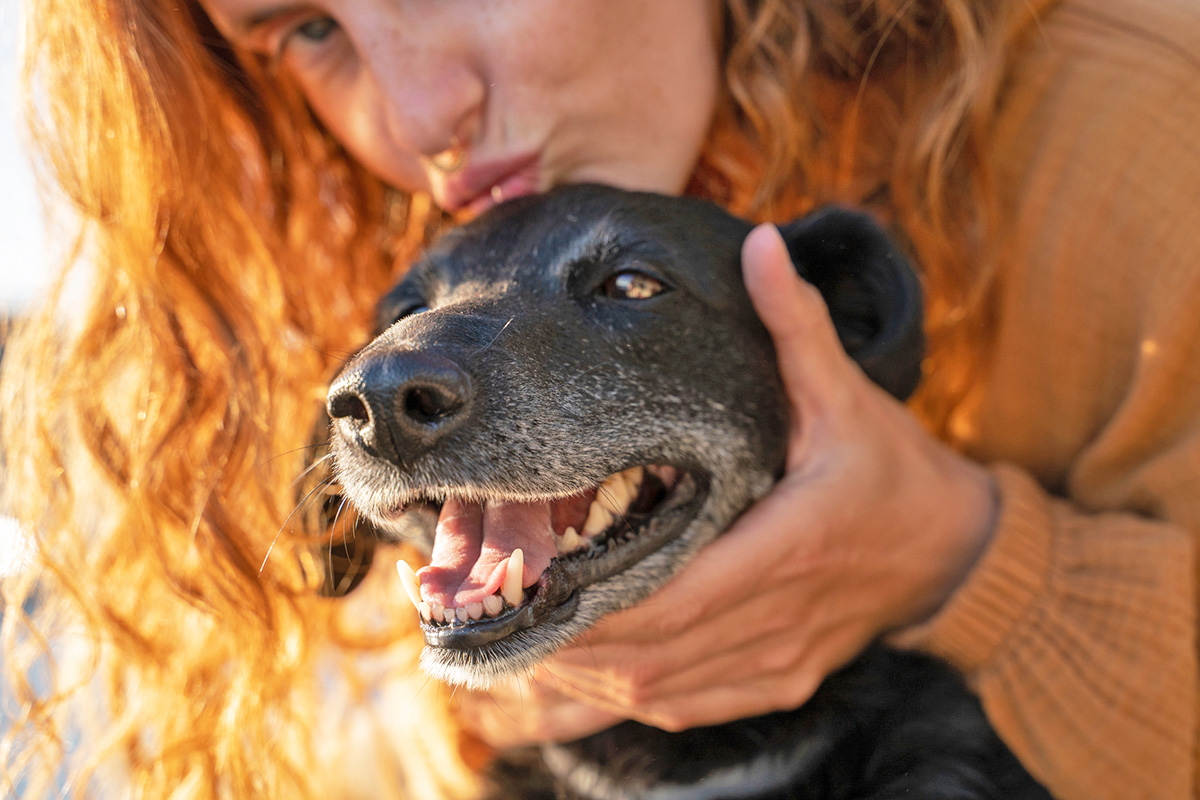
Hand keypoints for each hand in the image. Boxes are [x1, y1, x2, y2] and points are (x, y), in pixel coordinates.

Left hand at [461, 224, 996, 742]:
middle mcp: (780, 617)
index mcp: (789, 544)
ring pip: (659, 692)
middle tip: (492, 610)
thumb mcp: (848, 393)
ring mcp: (780, 661)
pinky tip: (578, 679)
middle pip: (650, 655)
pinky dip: (626, 697)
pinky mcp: (781, 681)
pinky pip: (688, 706)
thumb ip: (797, 324)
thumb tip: (763, 243)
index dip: (592, 605)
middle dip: (564, 643)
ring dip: (583, 678)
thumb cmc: (892, 469)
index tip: (523, 586)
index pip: (675, 594)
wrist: (954, 552)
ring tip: (515, 642)